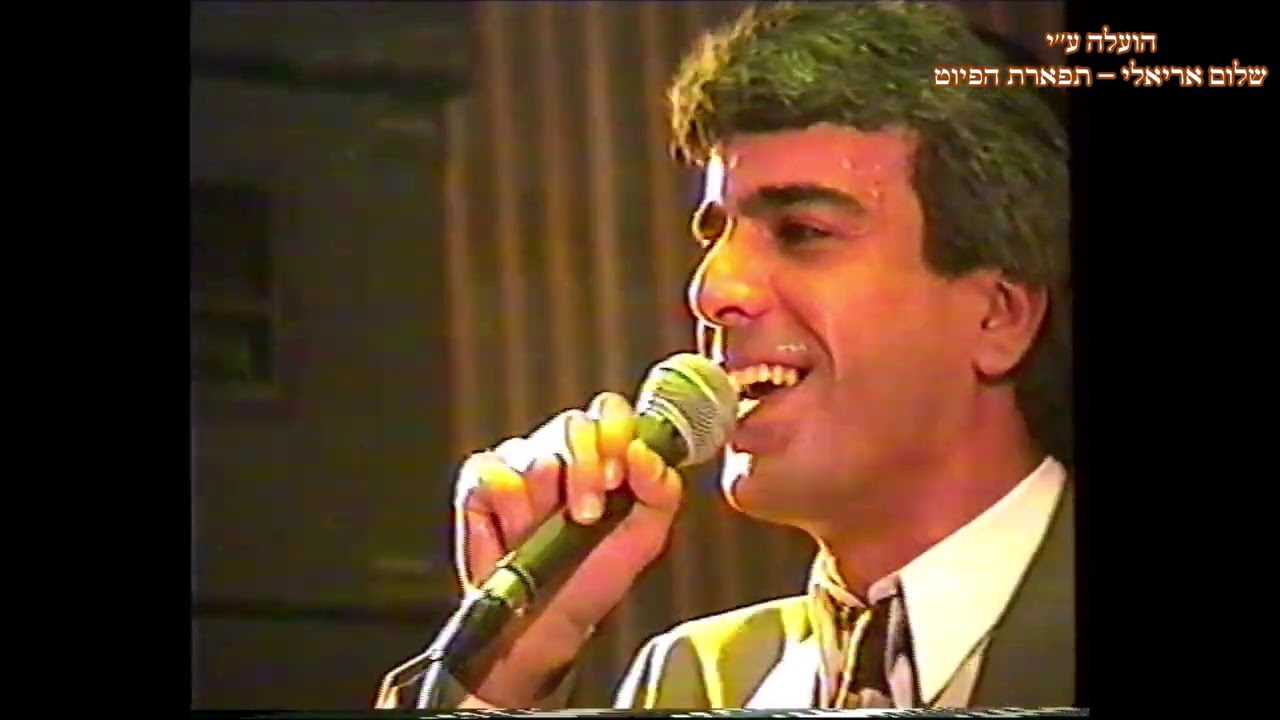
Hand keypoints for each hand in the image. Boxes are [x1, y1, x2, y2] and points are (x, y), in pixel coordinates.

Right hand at [452, 392, 682, 706]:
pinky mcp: (481, 485)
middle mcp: (560, 452)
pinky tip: (515, 535)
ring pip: (537, 454)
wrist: (546, 625)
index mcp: (602, 455)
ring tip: (548, 535)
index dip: (616, 432)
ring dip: (548, 501)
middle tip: (589, 514)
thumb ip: (660, 491)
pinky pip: (493, 474)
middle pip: (575, 423)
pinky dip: (508, 508)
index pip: (610, 412)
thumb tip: (645, 452)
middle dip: (586, 470)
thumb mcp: (644, 538)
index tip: (621, 473)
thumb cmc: (593, 578)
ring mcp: (518, 465)